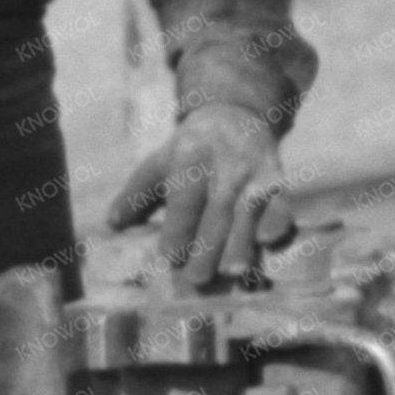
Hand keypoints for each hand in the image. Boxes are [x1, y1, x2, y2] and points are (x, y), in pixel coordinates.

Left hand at [106, 100, 294, 289]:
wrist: (235, 115)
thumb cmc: (188, 152)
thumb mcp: (158, 164)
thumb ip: (135, 195)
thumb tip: (113, 224)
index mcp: (189, 160)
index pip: (184, 198)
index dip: (178, 228)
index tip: (170, 258)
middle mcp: (223, 166)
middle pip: (217, 210)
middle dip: (209, 246)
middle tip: (198, 279)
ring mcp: (253, 173)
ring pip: (250, 211)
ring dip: (243, 242)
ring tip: (235, 271)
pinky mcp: (277, 181)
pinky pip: (281, 203)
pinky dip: (278, 221)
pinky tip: (271, 241)